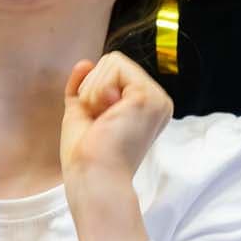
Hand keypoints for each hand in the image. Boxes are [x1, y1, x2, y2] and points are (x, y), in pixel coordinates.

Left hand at [60, 54, 172, 187]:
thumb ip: (85, 88)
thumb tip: (85, 62)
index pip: (114, 72)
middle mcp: (157, 101)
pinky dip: (98, 90)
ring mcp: (156, 98)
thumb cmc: (87, 157)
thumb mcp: (82, 114)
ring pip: (112, 61)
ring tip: (104, 122)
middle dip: (92, 90)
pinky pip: (114, 66)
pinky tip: (107, 116)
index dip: (92, 92)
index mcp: (145, 107)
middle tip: (100, 123)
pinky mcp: (148, 96)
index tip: (98, 123)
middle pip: (112, 62)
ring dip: (93, 92)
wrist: (93, 178)